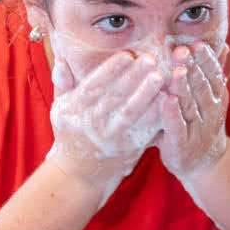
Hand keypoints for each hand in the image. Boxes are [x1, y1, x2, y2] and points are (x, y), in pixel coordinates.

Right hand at [47, 51, 164, 206]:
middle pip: (115, 96)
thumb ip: (62, 82)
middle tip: (151, 59)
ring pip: (131, 112)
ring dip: (147, 93)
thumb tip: (61, 57)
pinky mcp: (131, 146)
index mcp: (76, 109)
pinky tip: (169, 99)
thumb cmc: (71, 133)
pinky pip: (145, 129)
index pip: (93, 86)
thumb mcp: (60, 108)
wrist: (80, 175)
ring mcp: (114, 136)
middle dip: (134, 77)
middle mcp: (94, 123)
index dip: (110, 70)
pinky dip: (157, 115)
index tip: (126, 55)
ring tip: (161, 76)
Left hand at [156, 42, 229, 180]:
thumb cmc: (202, 121)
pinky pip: (177, 127)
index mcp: (216, 96)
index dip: (206, 60)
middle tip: (182, 50)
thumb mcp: (213, 97)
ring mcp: (197, 128)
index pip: (213, 74)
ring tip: (177, 69)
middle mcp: (210, 111)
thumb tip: (224, 44)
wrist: (203, 163)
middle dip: (191, 68)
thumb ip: (214, 71)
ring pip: (190, 104)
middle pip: (201, 86)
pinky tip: (167, 100)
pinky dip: (172, 113)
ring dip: (183, 86)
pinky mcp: (181, 144)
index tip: (197, 44)